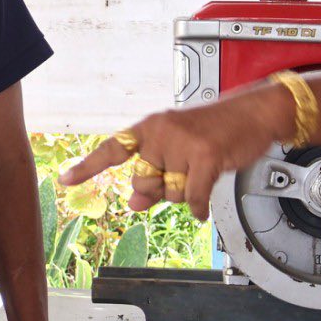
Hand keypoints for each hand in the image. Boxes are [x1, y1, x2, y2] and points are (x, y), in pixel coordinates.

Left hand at [60, 81, 292, 218]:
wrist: (253, 114)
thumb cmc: (215, 132)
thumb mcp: (179, 151)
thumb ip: (154, 177)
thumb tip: (133, 204)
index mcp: (150, 127)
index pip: (113, 149)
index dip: (88, 167)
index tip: (66, 180)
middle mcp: (160, 132)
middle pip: (145, 182)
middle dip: (163, 188)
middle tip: (186, 171)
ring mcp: (182, 143)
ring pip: (171, 193)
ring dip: (186, 192)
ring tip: (203, 169)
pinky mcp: (204, 155)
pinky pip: (192, 198)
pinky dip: (199, 207)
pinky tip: (203, 206)